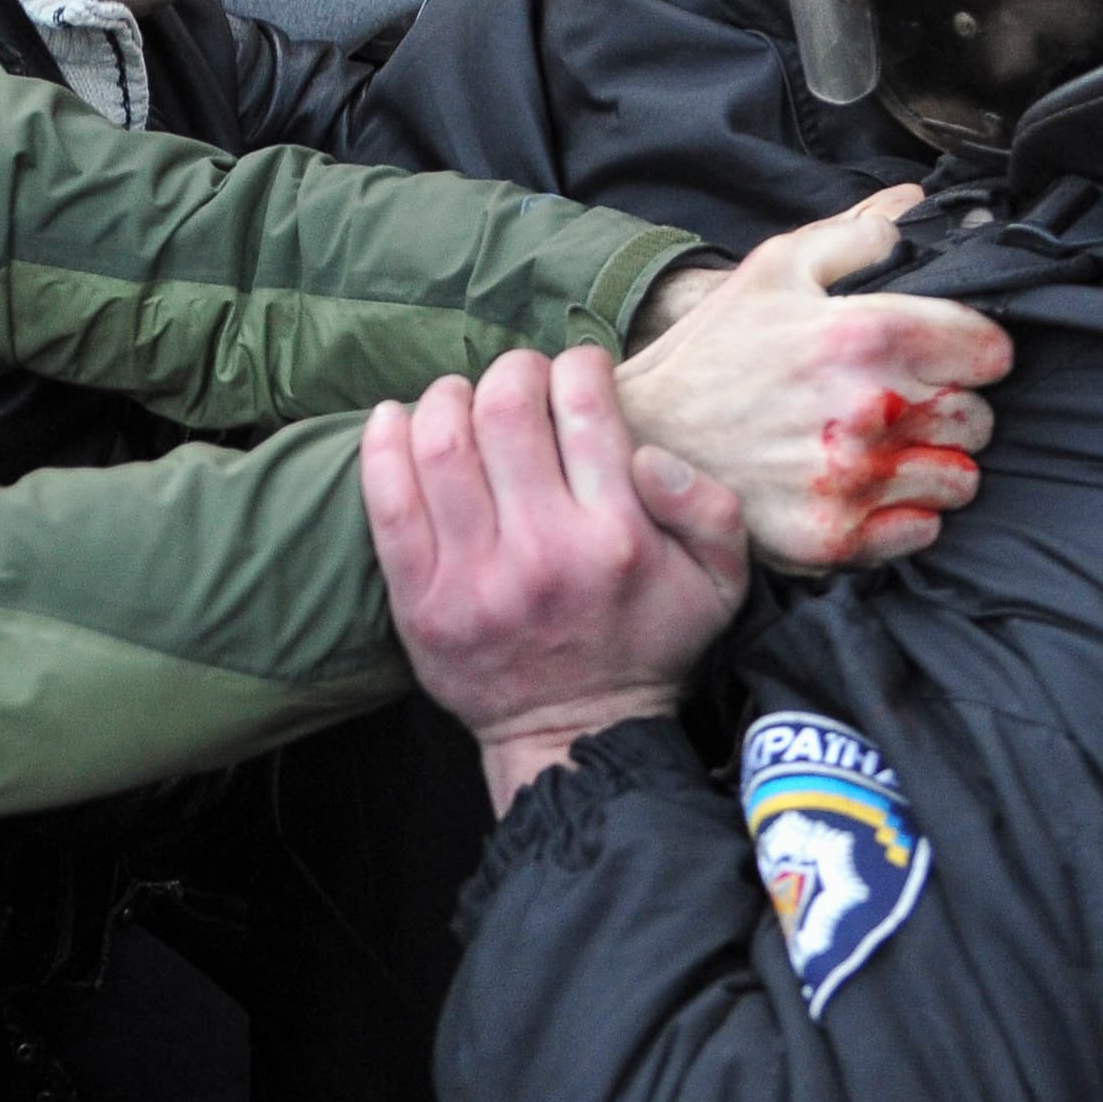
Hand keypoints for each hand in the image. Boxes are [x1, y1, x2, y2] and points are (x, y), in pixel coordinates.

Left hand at [366, 346, 749, 812]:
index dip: (578, 365)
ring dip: (446, 397)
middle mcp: (543, 550)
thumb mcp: (720, 585)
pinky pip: (387, 500)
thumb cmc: (648, 646)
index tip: (577, 369)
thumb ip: (710, 507)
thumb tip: (646, 451)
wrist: (576, 736)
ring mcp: (474, 576)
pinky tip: (394, 418)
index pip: (584, 407)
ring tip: (460, 397)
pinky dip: (382, 443)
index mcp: (617, 536)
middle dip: (512, 372)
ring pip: (440, 443)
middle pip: (505, 411)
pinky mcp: (419, 599)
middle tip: (519, 380)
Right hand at [615, 187, 1012, 570]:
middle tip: (903, 402)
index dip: (974, 349)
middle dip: (953, 406)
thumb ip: (856, 235)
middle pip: (981, 418)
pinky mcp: (837, 537)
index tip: (947, 356)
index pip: (991, 351)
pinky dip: (906, 512)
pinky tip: (864, 486)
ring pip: (960, 478)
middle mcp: (870, 410)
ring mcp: (855, 481)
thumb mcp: (774, 268)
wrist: (642, 438)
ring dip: (935, 462)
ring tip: (886, 447)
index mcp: (864, 335)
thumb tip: (915, 213)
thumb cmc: (714, 350)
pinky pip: (924, 528)